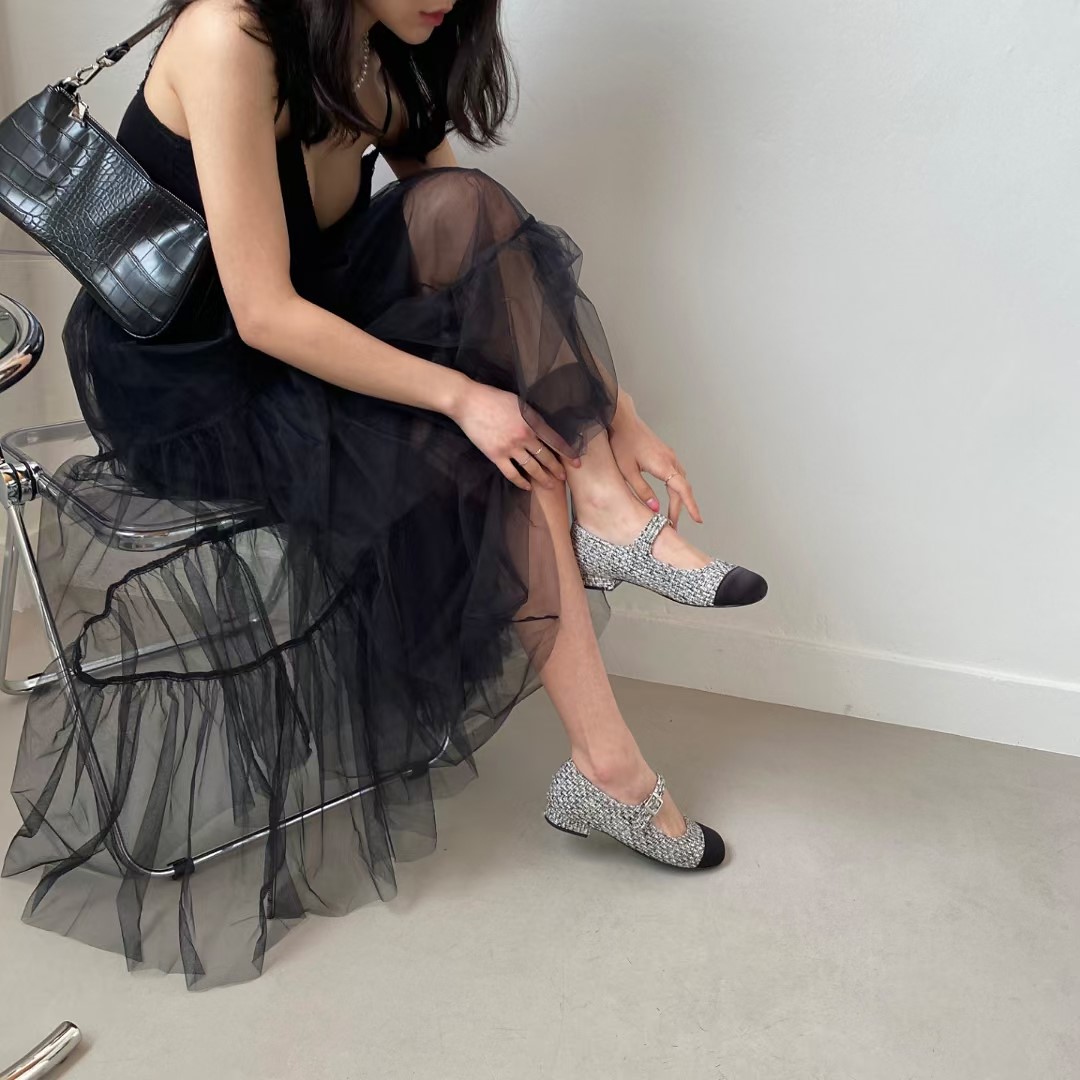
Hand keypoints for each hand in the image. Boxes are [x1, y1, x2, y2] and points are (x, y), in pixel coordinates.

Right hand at [449, 381, 578, 490]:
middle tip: (564, 477)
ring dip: (543, 478)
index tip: (577, 463)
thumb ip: (532, 416)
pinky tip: (527, 487)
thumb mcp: (519, 402)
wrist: (468, 402)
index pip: (555, 441)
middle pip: (545, 456)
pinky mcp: (496, 455)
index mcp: (532, 421)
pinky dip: (520, 482)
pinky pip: (511, 474)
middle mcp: (524, 436)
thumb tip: (543, 428)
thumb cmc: (493, 397)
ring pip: (532, 468)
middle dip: (557, 468)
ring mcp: (510, 448)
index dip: (568, 453)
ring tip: (550, 485)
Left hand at [608, 406, 701, 528]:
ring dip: (679, 498)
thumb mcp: (628, 471)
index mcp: (663, 465)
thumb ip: (642, 491)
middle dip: (680, 509)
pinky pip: (677, 474)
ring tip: (673, 514)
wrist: (622, 420)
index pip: (682, 490)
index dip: (691, 506)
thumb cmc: (622, 443)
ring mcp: (670, 456)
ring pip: (681, 481)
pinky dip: (677, 488)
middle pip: (682, 489)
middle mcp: (671, 460)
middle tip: (674, 525)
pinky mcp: (666, 454)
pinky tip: (672, 495)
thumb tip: (654, 509)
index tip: (698, 519)